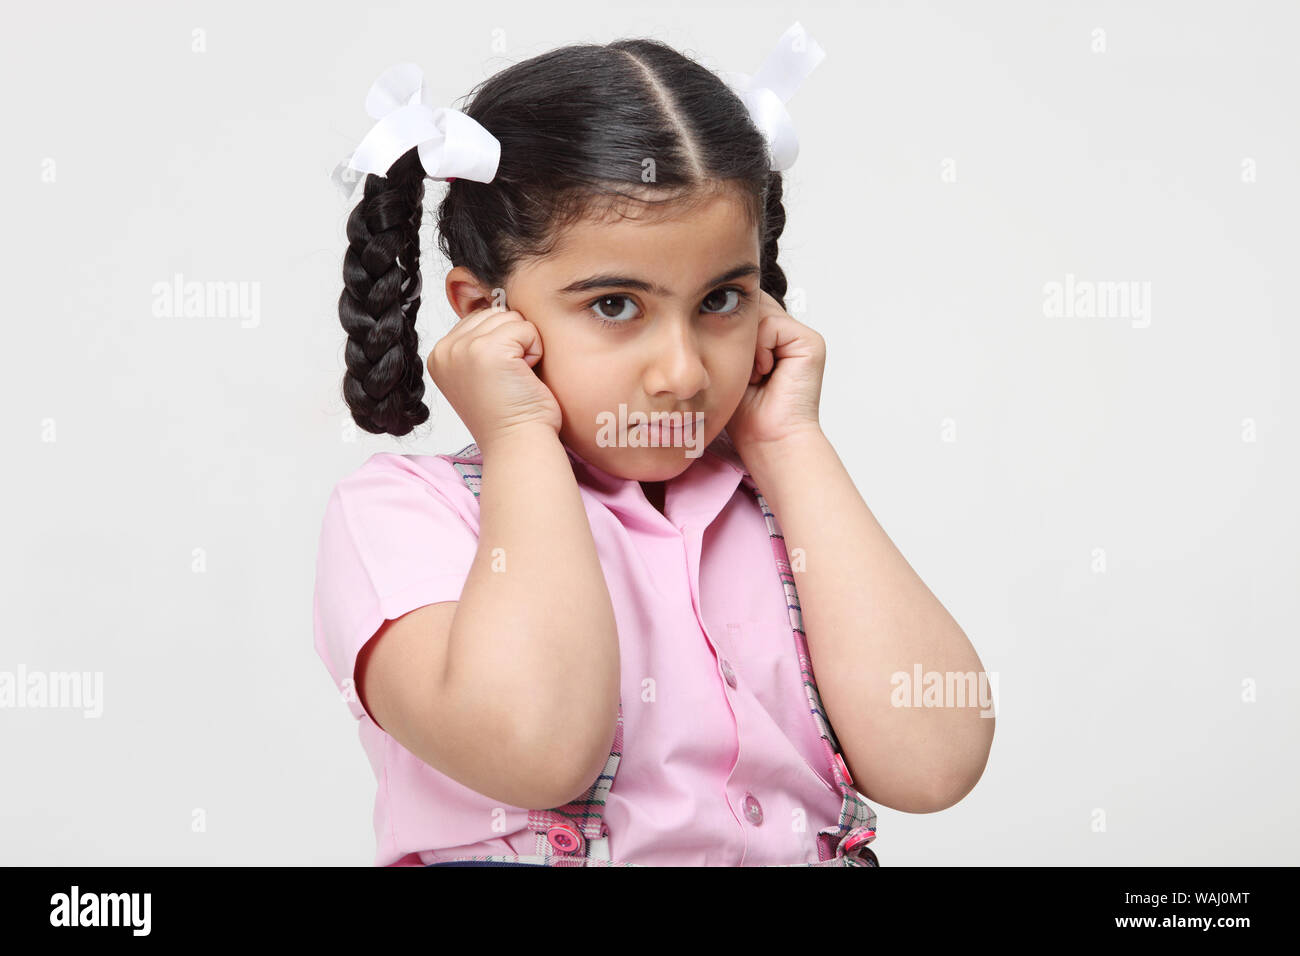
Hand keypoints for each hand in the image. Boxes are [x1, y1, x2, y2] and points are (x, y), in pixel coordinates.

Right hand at [426, 305, 562, 450]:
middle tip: (510, 379)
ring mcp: (463, 349)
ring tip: (516, 378)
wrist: (518, 443)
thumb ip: (480, 341)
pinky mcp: (487, 350)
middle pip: (495, 314)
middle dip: (514, 342)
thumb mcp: (481, 372)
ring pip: (511, 318)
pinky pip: (526, 328)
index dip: (502, 344)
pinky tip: (524, 377)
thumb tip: (500, 307)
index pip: (480, 318)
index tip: (498, 379)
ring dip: (525, 347)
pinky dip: (535, 352)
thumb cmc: (510, 414)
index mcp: (440, 355)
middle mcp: (445, 350)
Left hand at [725, 290, 826, 461]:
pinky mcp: (810, 341)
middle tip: (746, 372)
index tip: (729, 361)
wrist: (768, 440)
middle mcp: (786, 335)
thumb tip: (714, 302)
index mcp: (769, 340)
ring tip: (756, 375)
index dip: (728, 328)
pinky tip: (766, 373)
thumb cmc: (746, 414)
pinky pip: (771, 324)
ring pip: (759, 313)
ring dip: (749, 346)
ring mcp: (800, 337)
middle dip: (739, 336)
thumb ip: (729, 333)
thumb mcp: (728, 365)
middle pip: (752, 306)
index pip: (743, 311)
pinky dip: (761, 350)